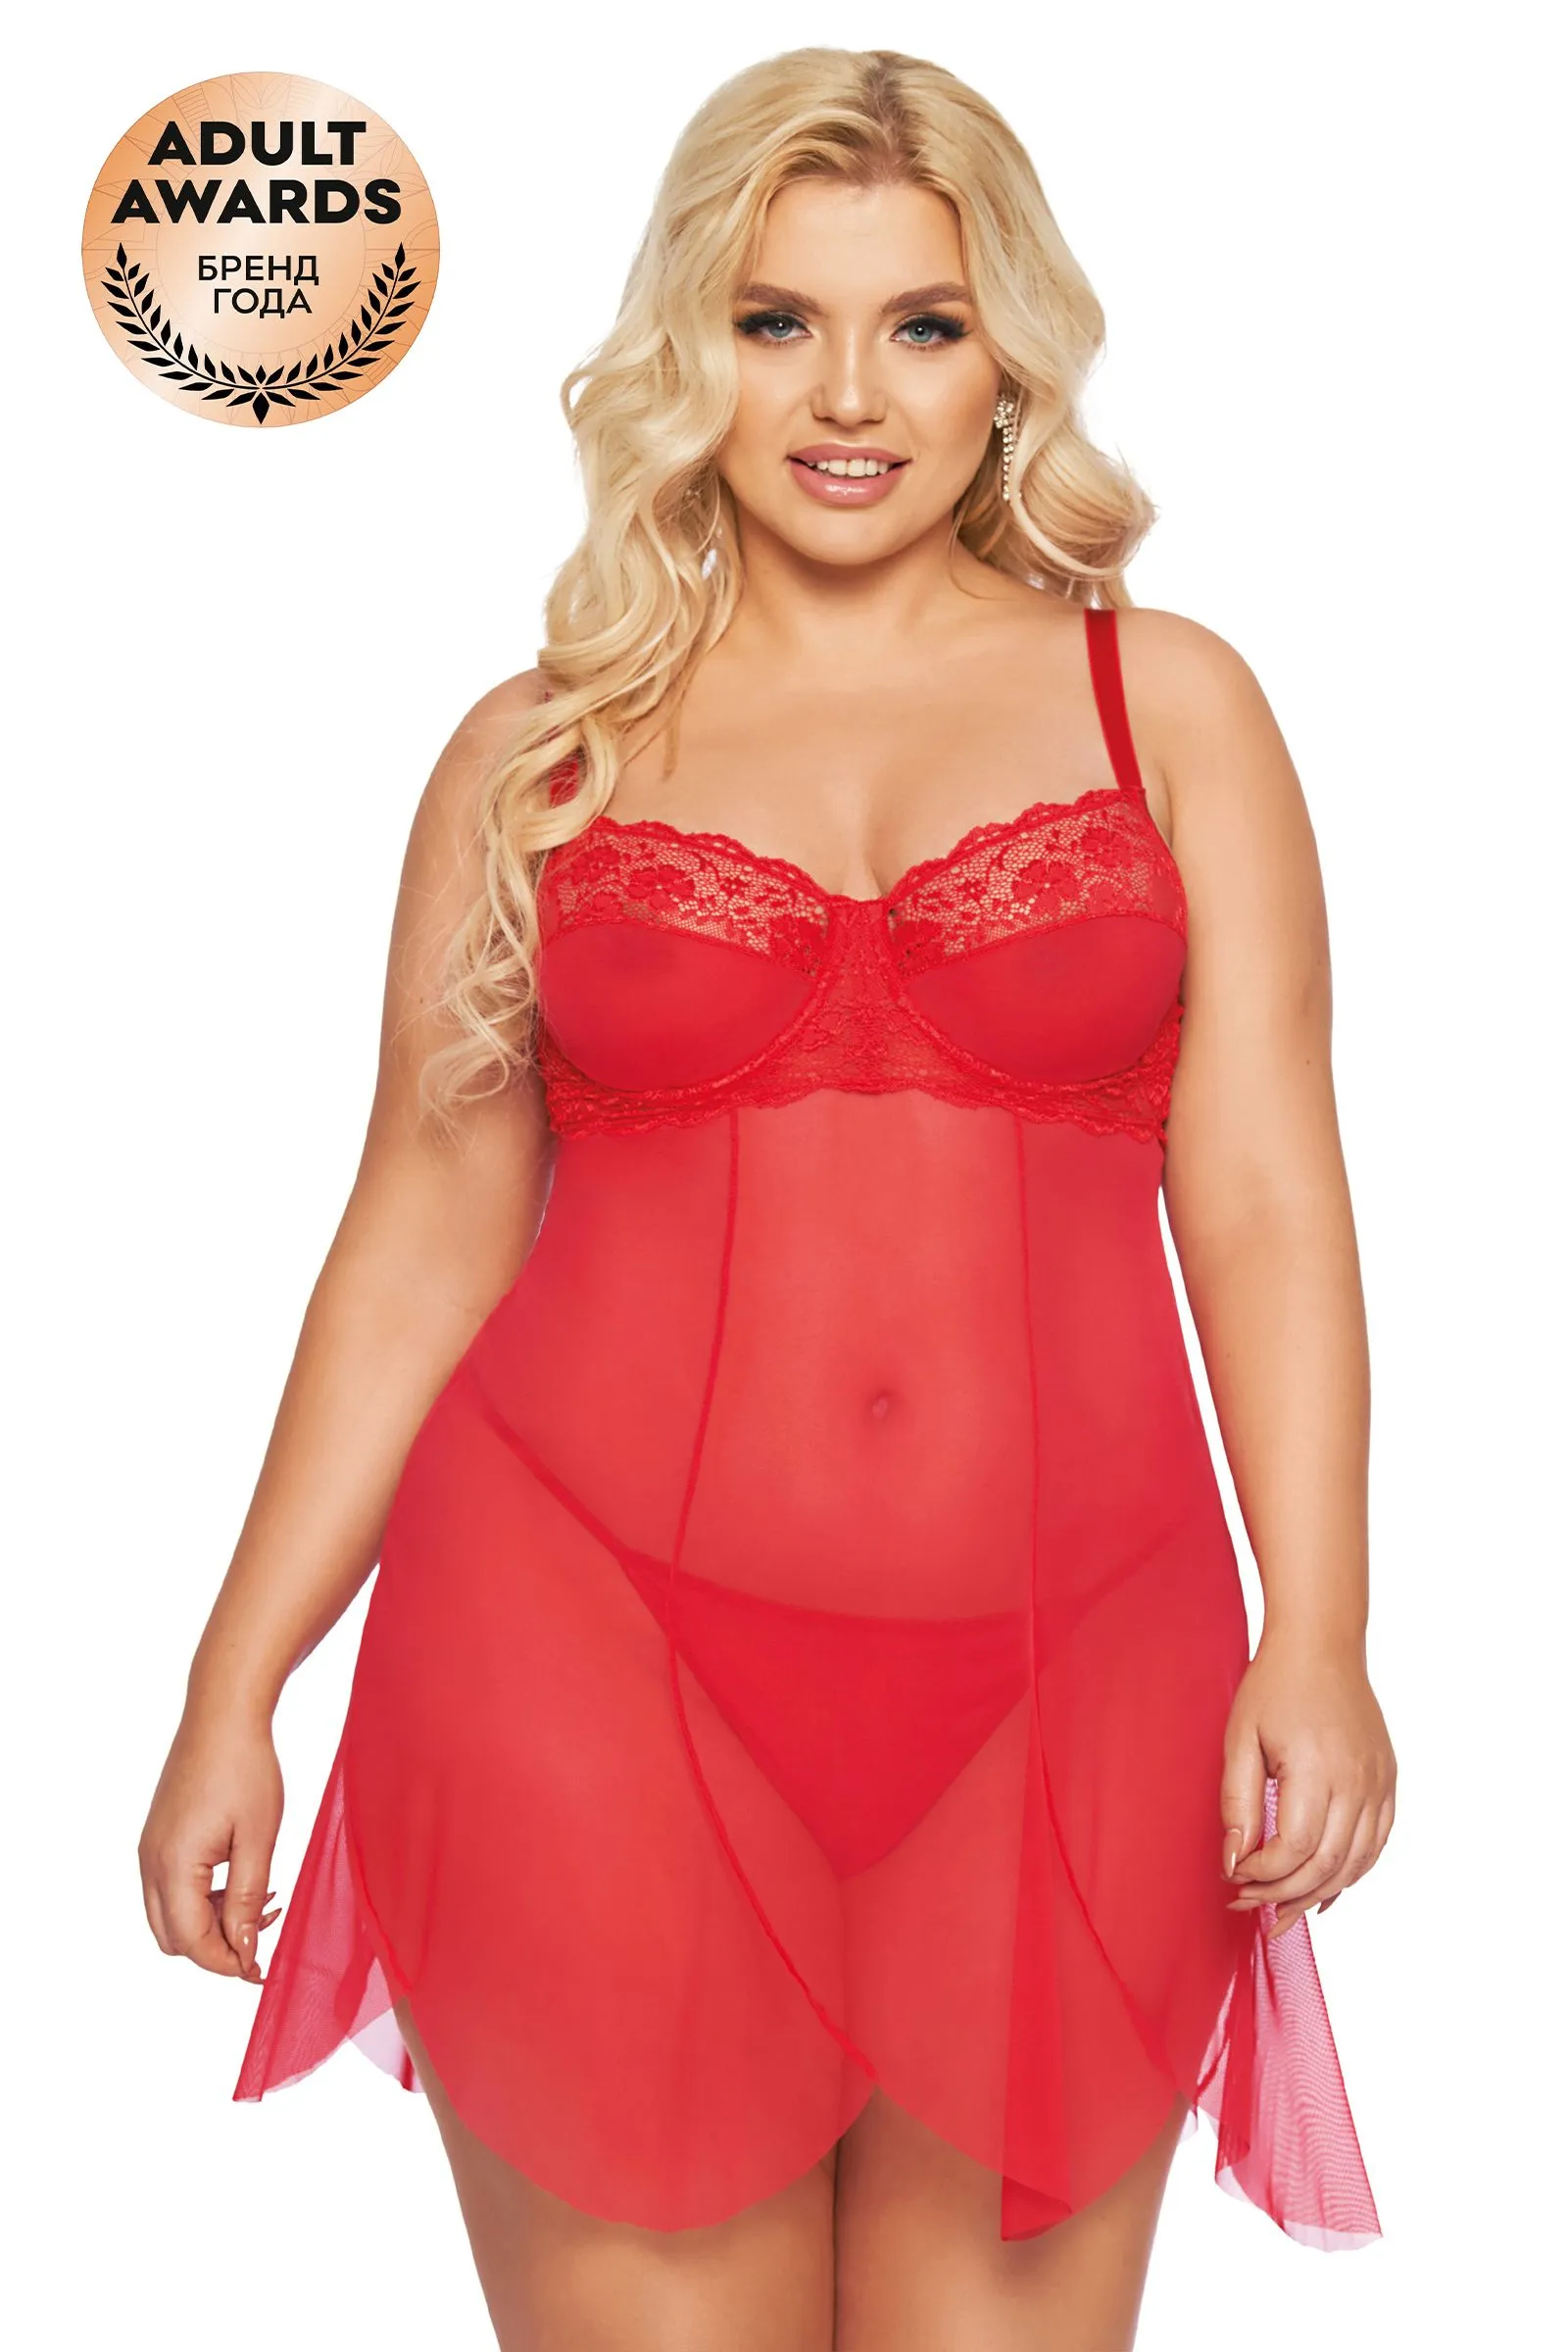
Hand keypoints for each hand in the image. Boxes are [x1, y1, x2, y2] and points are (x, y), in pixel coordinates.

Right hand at [139, 1709, 283, 1982]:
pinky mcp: (159, 1837)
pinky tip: (244, 1882)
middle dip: (217, 1947)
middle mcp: (150, 1862)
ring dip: (212, 1922)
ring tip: (263, 1903)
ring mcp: (151, 1849)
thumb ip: (249, 1900)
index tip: (262, 1969)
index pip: (192, 1942)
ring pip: (171, 1915)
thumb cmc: (245, 1769)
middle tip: (263, 1935)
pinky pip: (172, 1888)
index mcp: (173, 1866)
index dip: (228, 1963)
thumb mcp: (258, 1839)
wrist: (223, 1714)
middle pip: (174, 1937)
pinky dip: (204, 1898)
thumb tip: (244, 1951)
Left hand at [1219, 1632, 1395, 1936]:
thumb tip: (1234, 1861)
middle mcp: (1357, 1782)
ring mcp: (1379, 1783)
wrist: (1323, 1645)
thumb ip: (1237, 1803)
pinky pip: (1376, 1844)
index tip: (1233, 1874)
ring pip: (1355, 1864)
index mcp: (1317, 1769)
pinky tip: (1325, 1890)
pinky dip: (1352, 1873)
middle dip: (1283, 1894)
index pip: (1294, 1849)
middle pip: (1326, 1865)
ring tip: (1282, 1910)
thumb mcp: (1240, 1739)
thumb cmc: (1274, 1686)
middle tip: (1248, 1904)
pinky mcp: (1388, 1781)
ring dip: (1317, 1894)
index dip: (1262, 1873)